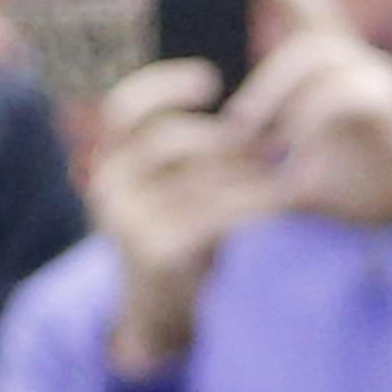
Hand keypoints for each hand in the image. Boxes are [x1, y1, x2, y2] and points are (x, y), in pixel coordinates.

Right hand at [91, 61, 279, 373]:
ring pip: (195, 177)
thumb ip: (191, 145)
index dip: (164, 87)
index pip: (124, 109)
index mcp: (111, 159)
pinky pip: (212, 214)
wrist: (159, 311)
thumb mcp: (172, 182)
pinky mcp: (156, 251)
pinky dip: (253, 203)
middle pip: (168, 139)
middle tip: (270, 142)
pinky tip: (282, 203)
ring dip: (245, 171)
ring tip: (280, 172)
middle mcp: (109, 186)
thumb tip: (244, 105)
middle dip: (225, 137)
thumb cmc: (178, 229)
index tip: (210, 81)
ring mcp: (128, 221)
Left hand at [225, 0, 391, 231]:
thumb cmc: (365, 187)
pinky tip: (292, 153)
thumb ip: (262, 166)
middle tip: (238, 22)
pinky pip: (341, 95)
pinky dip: (308, 122)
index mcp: (335, 69)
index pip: (307, 1)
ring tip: (243, 133)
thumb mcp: (300, 177)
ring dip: (271, 94)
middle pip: (314, 5)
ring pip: (316, 53)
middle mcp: (358, 60)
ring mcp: (378, 76)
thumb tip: (206, 170)